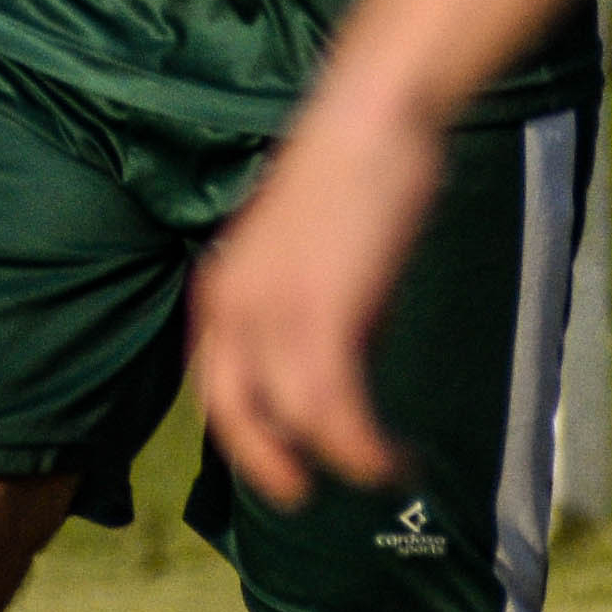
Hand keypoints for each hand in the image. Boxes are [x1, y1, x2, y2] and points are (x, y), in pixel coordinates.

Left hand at [190, 101, 447, 497]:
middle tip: (302, 496)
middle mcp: (232, 307)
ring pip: (296, 422)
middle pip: (235, 416)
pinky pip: (337, 412)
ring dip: (343, 459)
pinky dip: (365, 447)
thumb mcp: (315, 249)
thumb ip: (317, 304)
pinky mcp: (323, 317)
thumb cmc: (356, 168)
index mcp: (221, 289)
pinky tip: (396, 457)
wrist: (374, 115)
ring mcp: (273, 314)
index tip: (278, 461)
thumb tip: (353, 354)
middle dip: (268, 466)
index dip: (244, 434)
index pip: (216, 386)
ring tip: (382, 469)